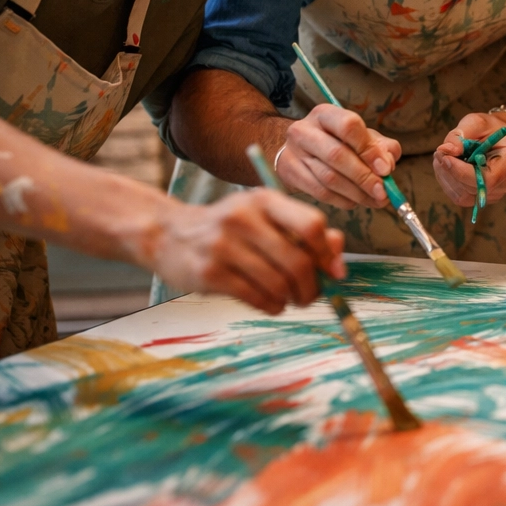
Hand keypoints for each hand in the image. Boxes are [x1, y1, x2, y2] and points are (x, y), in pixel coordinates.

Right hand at [150, 190, 345, 313]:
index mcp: (264, 200)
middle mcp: (243, 218)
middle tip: (311, 296)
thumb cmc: (230, 227)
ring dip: (291, 299)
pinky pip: (256, 297)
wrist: (168, 234)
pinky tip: (271, 303)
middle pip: (298, 261)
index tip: (335, 272)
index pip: (312, 225)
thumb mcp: (264, 216)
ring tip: (288, 299)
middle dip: (312, 286)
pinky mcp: (209, 273)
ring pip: (279, 284)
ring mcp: (223, 245)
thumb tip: (337, 254)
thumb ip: (302, 230)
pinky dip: (272, 306)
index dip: (328, 253)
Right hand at [276, 105, 400, 209]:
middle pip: (337, 154)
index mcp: (325, 114)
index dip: (369, 149)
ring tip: (375, 201)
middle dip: (364, 177)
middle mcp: (304, 130)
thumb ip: (380, 147)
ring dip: (357, 193)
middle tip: (383, 193)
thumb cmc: (336, 142)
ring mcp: (293, 152)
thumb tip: (388, 165)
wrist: (298, 151)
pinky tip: (355, 201)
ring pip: (328, 178)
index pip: (348, 125)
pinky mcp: (288, 173)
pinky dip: (342, 200)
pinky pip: (319, 192)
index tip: (386, 169)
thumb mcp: (360, 137)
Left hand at [432, 112, 505, 207]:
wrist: (498, 138)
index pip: (488, 179)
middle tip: (439, 153)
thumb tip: (446, 150)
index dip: (462, 172)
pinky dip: (448, 183)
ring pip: (464, 196)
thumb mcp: (477, 122)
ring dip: (447, 178)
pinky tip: (446, 168)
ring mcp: (497, 193)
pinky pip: (461, 198)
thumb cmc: (489, 128)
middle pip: (473, 189)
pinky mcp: (484, 197)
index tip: (445, 158)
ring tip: (442, 158)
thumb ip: (461, 134)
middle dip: (451, 172)